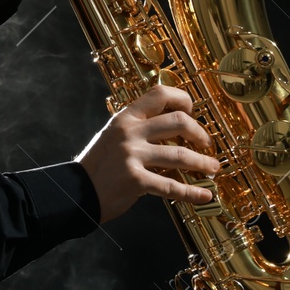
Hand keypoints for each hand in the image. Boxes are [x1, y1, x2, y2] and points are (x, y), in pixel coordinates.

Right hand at [75, 85, 220, 224]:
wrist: (76, 190)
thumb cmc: (99, 164)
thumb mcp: (114, 135)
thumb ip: (139, 128)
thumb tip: (174, 129)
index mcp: (126, 117)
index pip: (160, 94)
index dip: (183, 99)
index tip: (192, 112)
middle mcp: (130, 132)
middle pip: (178, 121)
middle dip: (200, 133)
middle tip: (206, 144)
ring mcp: (132, 155)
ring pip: (180, 155)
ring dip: (203, 163)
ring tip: (212, 168)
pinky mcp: (135, 180)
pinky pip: (171, 186)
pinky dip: (192, 192)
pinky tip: (205, 195)